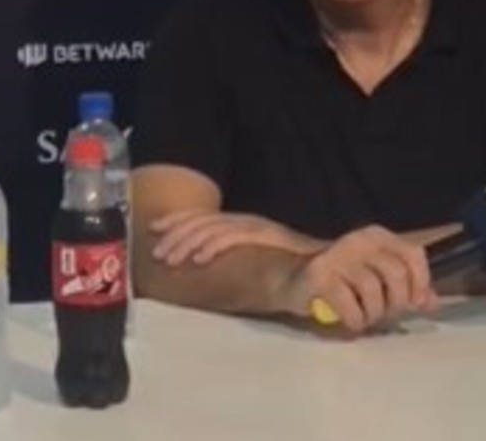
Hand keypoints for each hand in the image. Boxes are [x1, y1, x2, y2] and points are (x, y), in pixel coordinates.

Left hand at [150, 210, 326, 266]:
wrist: (331, 265)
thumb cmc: (295, 269)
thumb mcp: (257, 260)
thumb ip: (234, 260)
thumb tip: (201, 268)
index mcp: (243, 223)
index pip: (204, 216)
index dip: (178, 219)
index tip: (154, 227)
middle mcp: (248, 220)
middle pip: (204, 220)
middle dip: (176, 233)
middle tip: (156, 251)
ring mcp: (257, 227)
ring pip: (213, 229)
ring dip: (188, 242)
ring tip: (170, 258)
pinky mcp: (267, 237)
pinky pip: (235, 238)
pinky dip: (214, 247)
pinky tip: (199, 260)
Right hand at [277, 225, 438, 331]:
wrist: (291, 278)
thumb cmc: (341, 281)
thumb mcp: (376, 280)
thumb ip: (405, 289)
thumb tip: (432, 302)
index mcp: (377, 237)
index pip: (413, 254)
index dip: (420, 282)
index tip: (415, 303)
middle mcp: (359, 240)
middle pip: (396, 274)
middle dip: (395, 303)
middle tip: (384, 314)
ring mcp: (337, 256)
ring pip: (373, 290)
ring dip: (373, 314)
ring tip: (365, 318)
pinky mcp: (319, 275)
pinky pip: (350, 304)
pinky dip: (355, 320)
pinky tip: (351, 321)